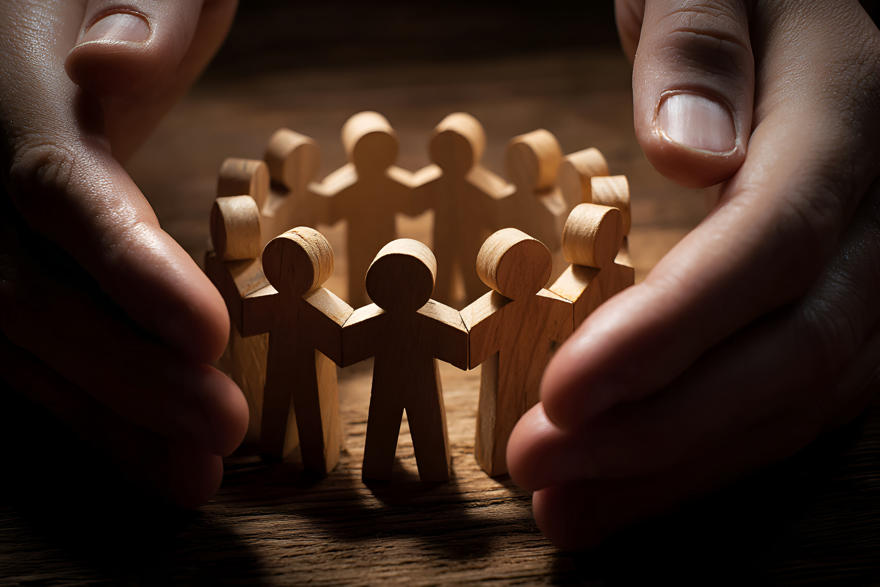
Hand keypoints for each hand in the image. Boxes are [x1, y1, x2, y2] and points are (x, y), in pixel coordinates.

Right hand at [0, 0, 246, 506]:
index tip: (207, 335)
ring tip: (190, 471)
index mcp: (5, 85)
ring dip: (105, 416)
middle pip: (24, 290)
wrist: (32, 26)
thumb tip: (104, 66)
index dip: (127, 268)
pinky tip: (142, 449)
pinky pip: (13, 347)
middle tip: (218, 428)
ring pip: (11, 341)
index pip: (54, 186)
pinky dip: (81, 405)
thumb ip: (140, 12)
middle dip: (127, 370)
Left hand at [507, 0, 879, 547]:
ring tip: (571, 505)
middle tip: (543, 470)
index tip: (563, 396)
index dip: (667, 333)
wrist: (806, 18)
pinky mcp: (849, 301)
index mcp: (848, 114)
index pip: (768, 244)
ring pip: (801, 395)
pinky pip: (799, 393)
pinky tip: (637, 477)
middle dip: (658, 428)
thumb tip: (688, 150)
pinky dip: (713, 446)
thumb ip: (700, 43)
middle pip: (789, 349)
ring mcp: (878, 266)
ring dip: (679, 464)